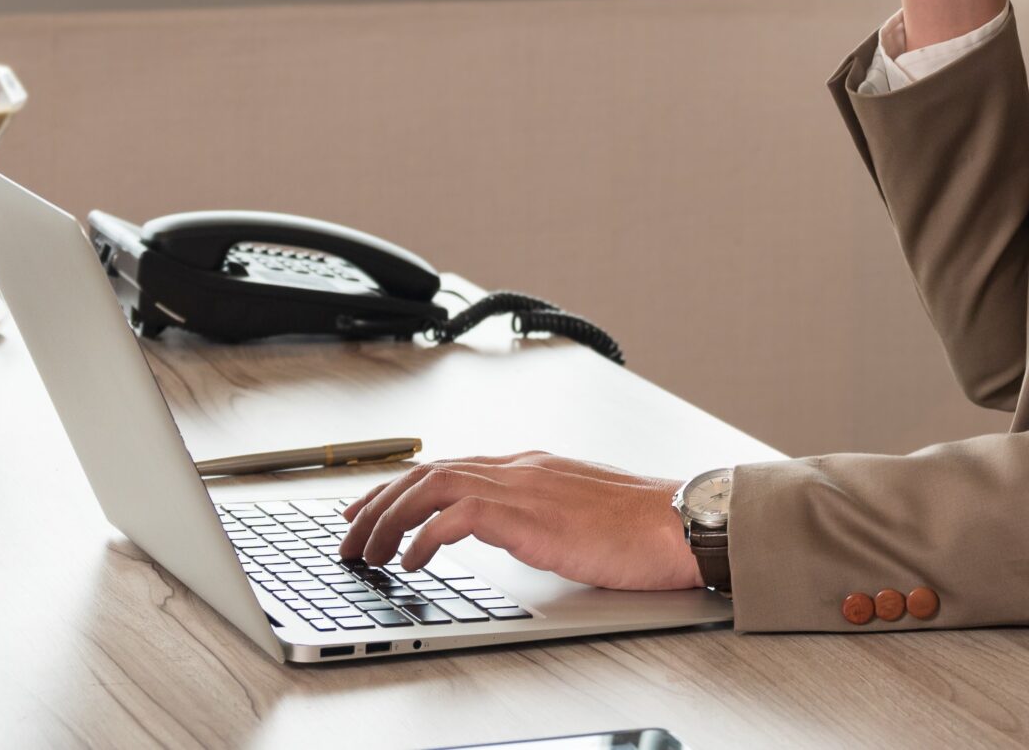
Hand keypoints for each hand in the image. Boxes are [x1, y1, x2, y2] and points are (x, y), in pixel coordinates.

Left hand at [336, 451, 702, 590]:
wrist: (680, 521)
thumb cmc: (644, 527)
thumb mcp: (579, 514)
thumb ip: (539, 514)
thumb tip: (512, 532)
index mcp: (530, 466)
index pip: (448, 466)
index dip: (400, 487)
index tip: (370, 509)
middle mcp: (520, 468)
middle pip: (426, 471)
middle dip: (378, 502)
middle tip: (348, 534)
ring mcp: (522, 486)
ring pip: (430, 486)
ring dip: (388, 519)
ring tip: (366, 552)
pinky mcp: (528, 514)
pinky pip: (455, 517)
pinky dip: (423, 538)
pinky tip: (411, 563)